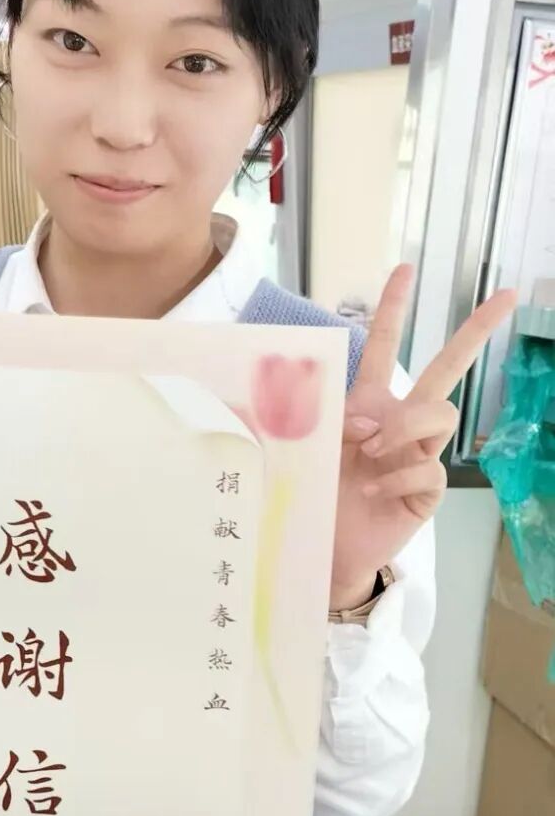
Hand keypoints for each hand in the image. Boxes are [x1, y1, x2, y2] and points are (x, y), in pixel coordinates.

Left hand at [331, 266, 515, 608]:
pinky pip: (427, 468)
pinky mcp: (428, 490)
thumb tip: (371, 420)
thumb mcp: (311, 447)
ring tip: (370, 453)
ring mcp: (419, 454)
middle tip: (504, 297)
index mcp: (369, 403)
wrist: (321, 546)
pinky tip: (372, 492)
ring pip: (440, 414)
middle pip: (447, 370)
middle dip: (475, 331)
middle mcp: (400, 423)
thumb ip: (334, 423)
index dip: (394, 308)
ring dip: (404, 428)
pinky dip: (396, 477)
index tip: (405, 269)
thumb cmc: (314, 492)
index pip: (385, 347)